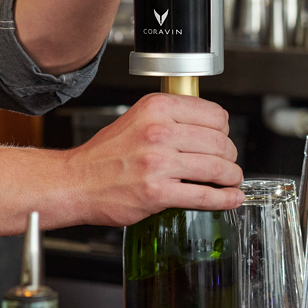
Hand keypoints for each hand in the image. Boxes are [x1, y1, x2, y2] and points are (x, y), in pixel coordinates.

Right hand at [66, 93, 243, 223]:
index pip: (215, 114)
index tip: (223, 138)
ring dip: (231, 176)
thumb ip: (171, 118)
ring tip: (231, 180)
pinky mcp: (158, 192)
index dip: (224, 130)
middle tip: (228, 163)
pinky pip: (203, 195)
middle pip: (220, 142)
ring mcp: (159, 163)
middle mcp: (159, 132)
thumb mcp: (137, 119)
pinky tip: (231, 198)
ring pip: (217, 168)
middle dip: (230, 155)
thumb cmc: (105, 155)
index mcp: (157, 108)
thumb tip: (209, 126)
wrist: (76, 182)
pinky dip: (224, 199)